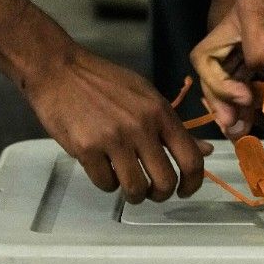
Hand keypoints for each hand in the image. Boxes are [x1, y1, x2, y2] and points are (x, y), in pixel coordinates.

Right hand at [0, 0, 210, 201]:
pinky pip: (106, 184)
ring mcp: (113, 139)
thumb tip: (204, 149)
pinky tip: (104, 170)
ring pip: (135, 188)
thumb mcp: (146, 96)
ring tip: (129, 187)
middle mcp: (141, 126)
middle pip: (165, 181)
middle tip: (152, 192)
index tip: (185, 190)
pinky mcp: (86, 149)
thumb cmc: (102, 81)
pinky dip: (107, 184)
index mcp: (160, 112)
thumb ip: (173, 126)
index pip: (191, 158)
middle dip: (160, 194)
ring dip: (134, 195)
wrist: (58, 69)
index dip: (193, 183)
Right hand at [190, 0, 263, 136]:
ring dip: (232, 103)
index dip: (260, 71)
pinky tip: (260, 111)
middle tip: (235, 124)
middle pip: (212, 66)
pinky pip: (245, 74)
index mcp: (248, 10)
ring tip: (241, 129)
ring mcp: (245, 35)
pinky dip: (250, 94)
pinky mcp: (258, 43)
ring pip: (226, 74)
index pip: (245, 52)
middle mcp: (239, 24)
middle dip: (222, 97)